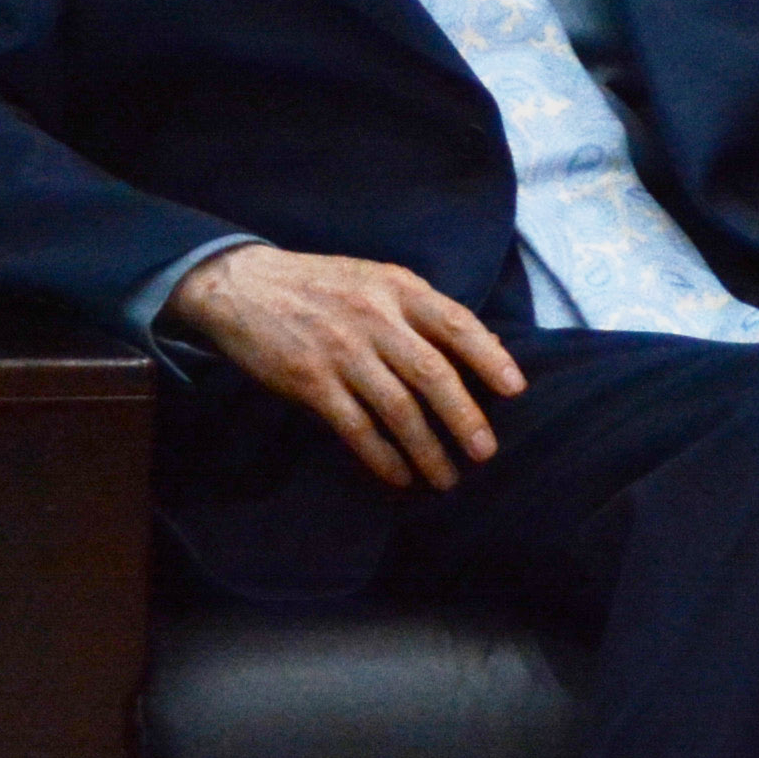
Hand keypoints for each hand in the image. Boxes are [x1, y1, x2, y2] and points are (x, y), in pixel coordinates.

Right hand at [164, 244, 526, 488]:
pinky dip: (381, 456)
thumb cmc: (322, 285)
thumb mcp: (377, 280)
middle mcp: (374, 319)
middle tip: (485, 452)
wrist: (243, 285)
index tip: (515, 389)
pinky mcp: (310, 382)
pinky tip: (400, 476)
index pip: (456, 323)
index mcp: (398, 289)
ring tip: (446, 477)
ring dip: (426, 449)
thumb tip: (483, 346)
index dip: (489, 357)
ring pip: (397, 408)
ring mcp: (341, 352)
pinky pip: (355, 427)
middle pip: (432, 374)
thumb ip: (423, 311)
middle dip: (464, 417)